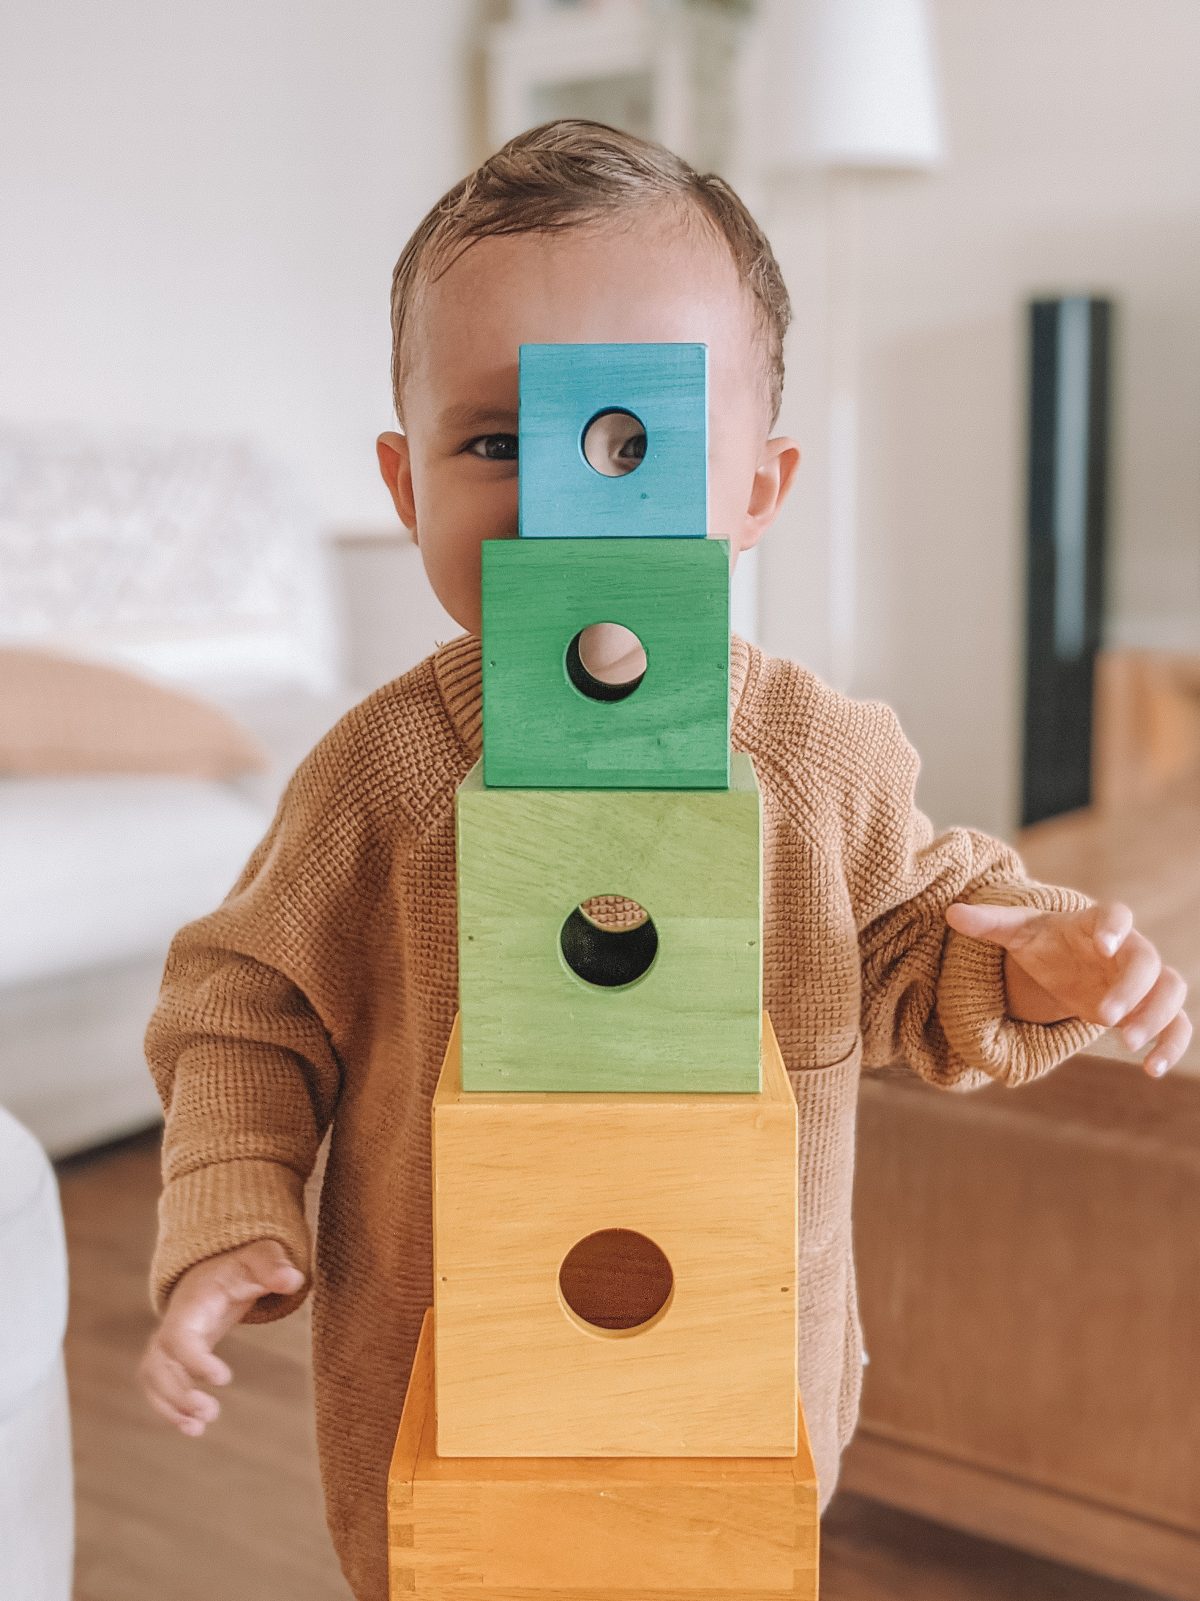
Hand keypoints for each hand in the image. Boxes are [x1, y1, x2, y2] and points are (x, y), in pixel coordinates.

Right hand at [137, 1239, 304, 1436]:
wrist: (217, 1267)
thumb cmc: (241, 1264)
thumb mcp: (260, 1256)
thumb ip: (273, 1267)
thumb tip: (292, 1280)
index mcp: (191, 1303)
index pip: (179, 1336)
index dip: (194, 1360)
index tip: (224, 1379)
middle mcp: (172, 1324)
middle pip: (158, 1364)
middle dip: (177, 1393)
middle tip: (210, 1413)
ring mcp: (168, 1342)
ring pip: (154, 1379)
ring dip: (170, 1406)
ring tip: (198, 1429)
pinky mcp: (174, 1359)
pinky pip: (160, 1387)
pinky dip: (170, 1409)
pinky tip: (193, 1429)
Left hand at [943, 898, 1191, 1077]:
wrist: (1067, 964)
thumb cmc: (1045, 944)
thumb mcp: (1017, 933)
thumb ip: (989, 923)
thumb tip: (951, 912)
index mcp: (1097, 924)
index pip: (1117, 913)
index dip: (1114, 926)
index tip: (1103, 943)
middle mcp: (1128, 948)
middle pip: (1148, 961)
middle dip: (1133, 989)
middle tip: (1105, 1018)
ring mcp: (1144, 980)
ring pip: (1171, 990)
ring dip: (1157, 1017)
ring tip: (1126, 1044)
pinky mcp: (1149, 1008)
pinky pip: (1178, 1023)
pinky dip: (1172, 1044)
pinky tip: (1151, 1069)